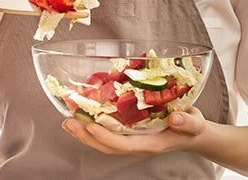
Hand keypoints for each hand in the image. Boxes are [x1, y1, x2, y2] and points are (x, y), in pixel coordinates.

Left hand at [62, 107, 206, 156]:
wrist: (193, 130)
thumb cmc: (191, 125)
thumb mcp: (194, 122)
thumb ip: (187, 121)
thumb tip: (175, 118)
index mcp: (151, 143)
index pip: (124, 144)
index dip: (106, 137)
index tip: (90, 126)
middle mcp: (138, 143)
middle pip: (108, 146)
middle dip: (87, 137)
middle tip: (68, 122)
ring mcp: (132, 139)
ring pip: (104, 142)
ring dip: (84, 133)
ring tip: (68, 121)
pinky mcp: (128, 132)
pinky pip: (107, 133)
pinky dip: (92, 126)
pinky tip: (81, 117)